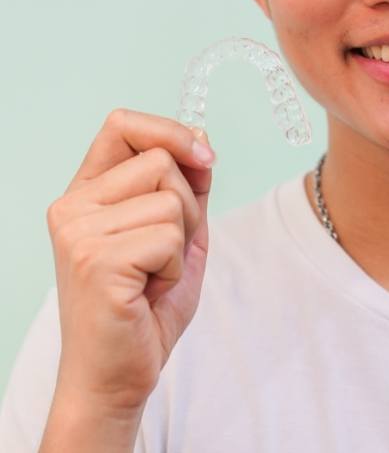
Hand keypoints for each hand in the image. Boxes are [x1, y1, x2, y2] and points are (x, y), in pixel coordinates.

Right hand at [46, 108, 215, 411]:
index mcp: (87, 192)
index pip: (122, 124)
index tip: (204, 156)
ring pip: (171, 200)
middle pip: (160, 160)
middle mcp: (72, 206)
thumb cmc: (145, 305)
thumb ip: (186, 183)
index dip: (169, 130)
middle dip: (187, 205)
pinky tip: (148, 290)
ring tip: (153, 274)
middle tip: (164, 251)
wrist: (116, 375)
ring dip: (181, 241)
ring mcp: (79, 233)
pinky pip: (170, 237)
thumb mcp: (177, 231)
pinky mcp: (96, 261)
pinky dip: (174, 267)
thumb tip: (200, 134)